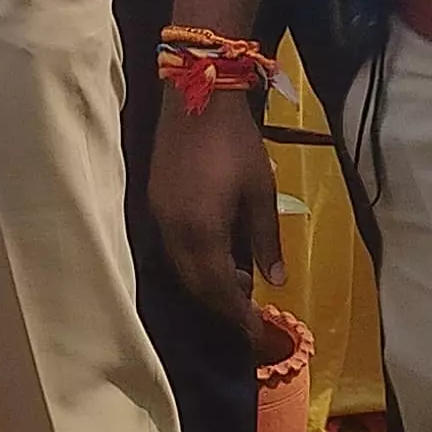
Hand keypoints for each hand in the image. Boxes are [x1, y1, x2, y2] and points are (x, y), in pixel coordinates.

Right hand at [148, 90, 280, 340]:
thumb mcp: (261, 191)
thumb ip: (266, 239)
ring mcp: (159, 214)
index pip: (217, 287)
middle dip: (221, 304)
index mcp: (201, 230)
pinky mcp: (156, 200)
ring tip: (239, 282)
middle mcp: (173, 229)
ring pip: (181, 265)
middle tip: (248, 315)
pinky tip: (218, 252)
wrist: (196, 97)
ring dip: (207, 281)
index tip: (255, 333)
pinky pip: (173, 245)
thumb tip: (275, 280)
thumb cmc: (236, 143)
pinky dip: (195, 260)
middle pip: (194, 282)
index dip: (236, 314)